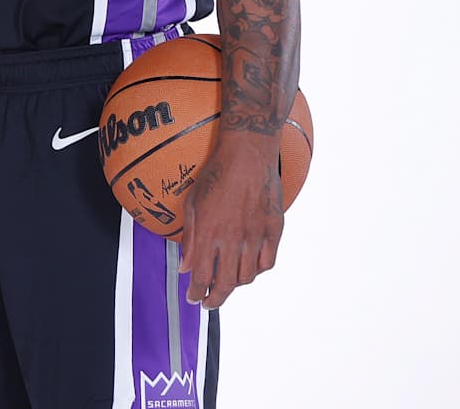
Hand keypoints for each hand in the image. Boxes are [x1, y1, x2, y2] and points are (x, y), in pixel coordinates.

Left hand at [178, 132, 282, 308]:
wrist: (247, 156)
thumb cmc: (215, 176)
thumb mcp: (192, 204)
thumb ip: (189, 238)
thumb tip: (186, 267)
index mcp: (209, 233)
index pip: (202, 276)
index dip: (197, 292)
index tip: (194, 299)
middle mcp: (233, 239)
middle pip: (226, 283)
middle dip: (215, 298)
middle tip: (209, 302)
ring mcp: (256, 236)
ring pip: (248, 276)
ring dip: (235, 285)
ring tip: (226, 284)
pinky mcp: (274, 231)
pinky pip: (267, 262)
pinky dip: (257, 271)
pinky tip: (249, 268)